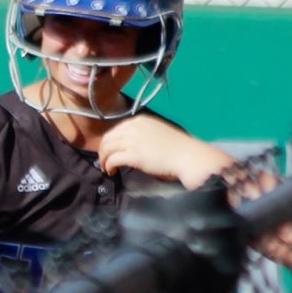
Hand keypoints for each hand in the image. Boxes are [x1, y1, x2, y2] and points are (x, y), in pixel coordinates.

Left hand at [98, 114, 233, 188]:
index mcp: (139, 121)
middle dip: (103, 151)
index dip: (109, 142)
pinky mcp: (133, 155)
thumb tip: (128, 145)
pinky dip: (109, 166)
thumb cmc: (176, 147)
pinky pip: (112, 159)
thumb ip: (141, 135)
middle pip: (108, 139)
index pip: (115, 130)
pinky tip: (112, 171)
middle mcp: (133, 128)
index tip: (109, 151)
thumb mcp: (156, 133)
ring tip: (106, 168)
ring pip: (107, 149)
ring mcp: (132, 141)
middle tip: (104, 162)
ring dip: (103, 160)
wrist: (188, 156)